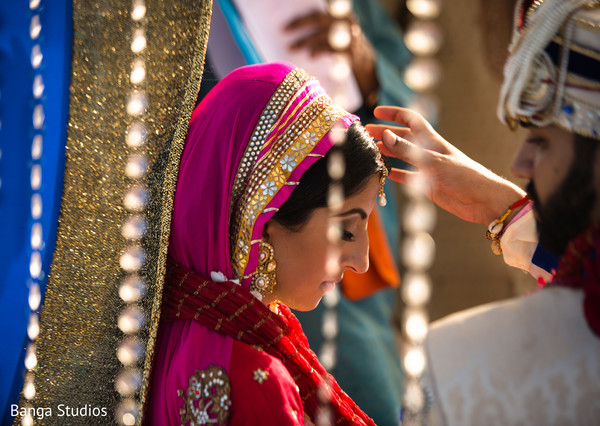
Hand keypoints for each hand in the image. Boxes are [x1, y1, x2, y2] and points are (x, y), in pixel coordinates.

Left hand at [285, 10, 377, 104]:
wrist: (368, 67)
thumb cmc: (345, 49)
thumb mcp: (337, 35)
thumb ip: (322, 29)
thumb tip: (295, 28)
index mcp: (342, 15)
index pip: (321, 9)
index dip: (305, 12)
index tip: (288, 12)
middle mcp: (347, 23)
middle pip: (320, 19)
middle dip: (300, 23)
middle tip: (284, 30)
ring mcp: (350, 38)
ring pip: (323, 35)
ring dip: (305, 41)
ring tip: (291, 47)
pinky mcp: (352, 53)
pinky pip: (331, 50)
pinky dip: (319, 51)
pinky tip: (310, 56)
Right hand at [366, 106, 525, 224]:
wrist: (482, 201)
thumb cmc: (464, 177)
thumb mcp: (433, 162)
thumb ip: (408, 150)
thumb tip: (386, 135)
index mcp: (431, 140)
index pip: (410, 120)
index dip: (394, 114)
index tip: (376, 112)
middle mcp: (427, 152)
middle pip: (402, 138)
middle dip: (384, 133)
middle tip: (366, 133)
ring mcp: (426, 168)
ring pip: (402, 156)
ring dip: (387, 152)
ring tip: (370, 151)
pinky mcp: (426, 185)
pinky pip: (405, 176)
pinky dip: (393, 173)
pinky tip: (382, 173)